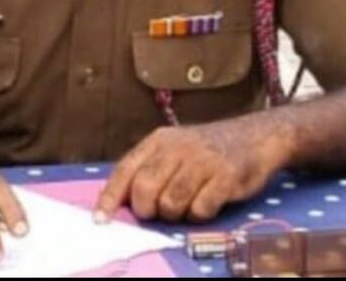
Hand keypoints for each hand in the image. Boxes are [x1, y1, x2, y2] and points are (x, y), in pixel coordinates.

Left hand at [95, 116, 294, 222]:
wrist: (254, 135)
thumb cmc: (205, 149)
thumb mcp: (172, 149)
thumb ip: (148, 169)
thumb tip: (120, 202)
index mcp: (158, 140)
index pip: (126, 169)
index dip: (111, 197)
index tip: (101, 220)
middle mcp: (177, 147)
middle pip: (145, 188)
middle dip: (146, 209)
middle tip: (157, 211)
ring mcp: (202, 160)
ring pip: (171, 203)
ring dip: (175, 213)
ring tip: (186, 202)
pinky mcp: (226, 176)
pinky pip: (200, 209)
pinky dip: (200, 214)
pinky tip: (207, 201)